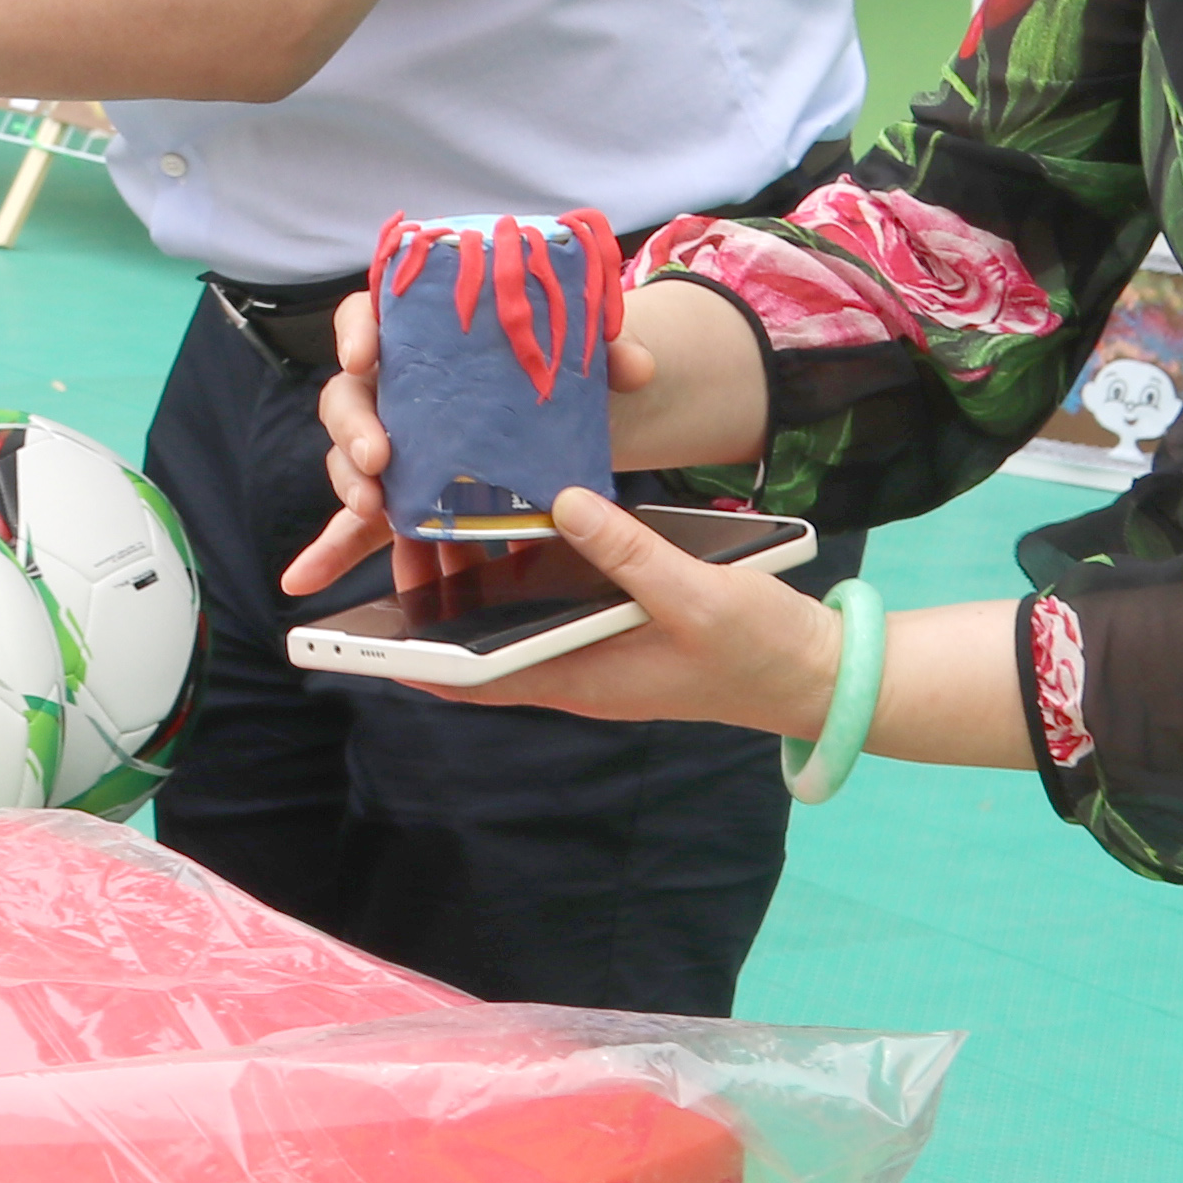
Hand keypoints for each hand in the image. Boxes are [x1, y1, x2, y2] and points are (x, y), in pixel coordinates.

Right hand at [300, 283, 675, 574]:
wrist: (572, 415)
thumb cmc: (556, 366)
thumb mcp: (583, 351)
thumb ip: (604, 351)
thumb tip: (631, 364)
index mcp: (427, 335)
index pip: (374, 315)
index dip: (358, 330)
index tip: (366, 354)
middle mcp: (399, 386)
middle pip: (350, 395)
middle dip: (353, 426)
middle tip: (377, 456)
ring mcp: (398, 442)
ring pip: (349, 458)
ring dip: (348, 484)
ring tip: (368, 507)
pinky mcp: (406, 494)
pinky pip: (358, 524)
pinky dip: (331, 550)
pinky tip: (306, 580)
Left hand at [321, 485, 842, 727]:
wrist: (818, 673)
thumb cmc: (759, 648)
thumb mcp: (696, 594)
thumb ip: (629, 552)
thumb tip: (560, 502)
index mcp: (582, 677)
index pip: (474, 680)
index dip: (414, 658)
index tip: (365, 625)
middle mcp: (575, 669)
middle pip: (477, 638)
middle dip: (431, 593)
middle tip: (402, 520)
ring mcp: (592, 649)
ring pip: (508, 615)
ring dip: (472, 572)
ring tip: (441, 504)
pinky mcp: (614, 626)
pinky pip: (549, 599)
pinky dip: (522, 564)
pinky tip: (516, 514)